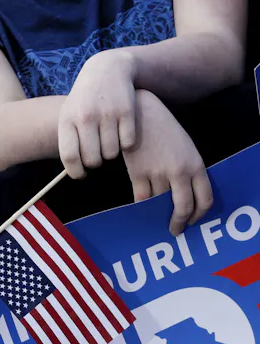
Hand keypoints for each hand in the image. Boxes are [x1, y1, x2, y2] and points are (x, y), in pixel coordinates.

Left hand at [59, 50, 137, 177]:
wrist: (106, 70)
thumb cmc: (84, 100)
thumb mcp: (69, 114)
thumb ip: (70, 139)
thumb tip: (74, 170)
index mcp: (67, 119)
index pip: (70, 156)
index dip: (76, 172)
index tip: (81, 175)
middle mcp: (85, 117)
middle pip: (92, 159)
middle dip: (96, 163)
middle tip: (98, 156)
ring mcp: (106, 114)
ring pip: (112, 154)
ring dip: (111, 153)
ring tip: (108, 141)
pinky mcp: (126, 112)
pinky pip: (128, 143)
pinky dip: (126, 144)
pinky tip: (121, 133)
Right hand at [124, 90, 211, 234]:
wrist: (140, 113)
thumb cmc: (163, 129)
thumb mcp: (185, 148)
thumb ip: (187, 171)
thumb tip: (181, 196)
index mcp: (196, 164)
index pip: (204, 199)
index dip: (198, 215)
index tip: (191, 221)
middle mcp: (179, 172)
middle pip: (183, 207)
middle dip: (179, 222)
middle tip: (175, 230)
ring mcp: (158, 174)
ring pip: (159, 204)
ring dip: (157, 213)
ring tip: (155, 216)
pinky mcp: (138, 174)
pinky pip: (141, 199)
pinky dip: (142, 207)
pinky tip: (142, 208)